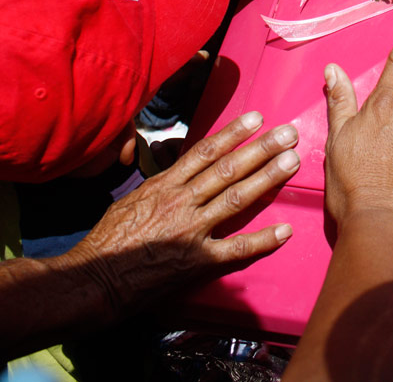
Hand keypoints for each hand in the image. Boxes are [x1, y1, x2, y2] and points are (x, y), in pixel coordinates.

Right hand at [66, 113, 299, 314]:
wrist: (96, 278)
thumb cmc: (109, 238)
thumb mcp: (131, 198)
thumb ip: (160, 183)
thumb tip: (178, 167)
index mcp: (166, 185)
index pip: (205, 152)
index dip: (233, 133)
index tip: (257, 118)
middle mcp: (182, 202)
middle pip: (228, 169)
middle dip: (261, 149)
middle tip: (288, 134)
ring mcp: (192, 231)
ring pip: (236, 199)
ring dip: (267, 179)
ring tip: (291, 163)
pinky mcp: (197, 261)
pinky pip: (235, 249)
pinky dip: (262, 240)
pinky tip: (284, 231)